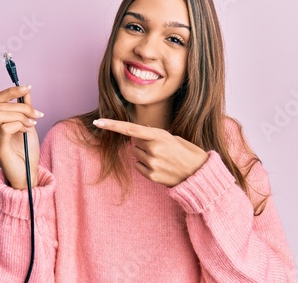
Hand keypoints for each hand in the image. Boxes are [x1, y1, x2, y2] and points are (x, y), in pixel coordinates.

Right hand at [0, 85, 43, 188]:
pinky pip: (5, 128)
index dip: (11, 91)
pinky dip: (19, 125)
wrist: (28, 173)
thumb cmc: (26, 151)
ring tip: (32, 123)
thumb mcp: (27, 124)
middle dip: (21, 106)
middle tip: (37, 114)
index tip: (28, 87)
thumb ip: (24, 108)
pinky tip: (27, 129)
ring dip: (20, 115)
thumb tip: (26, 90)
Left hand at [93, 119, 207, 186]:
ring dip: (145, 154)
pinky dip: (146, 165)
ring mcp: (152, 163)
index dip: (113, 125)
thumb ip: (154, 135)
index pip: (131, 129)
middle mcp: (153, 149)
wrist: (198, 173)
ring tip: (162, 158)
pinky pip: (139, 166)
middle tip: (161, 148)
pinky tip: (160, 166)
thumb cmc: (187, 152)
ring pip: (136, 154)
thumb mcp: (173, 138)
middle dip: (143, 143)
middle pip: (134, 143)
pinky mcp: (151, 175)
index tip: (98, 122)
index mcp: (160, 136)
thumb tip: (137, 134)